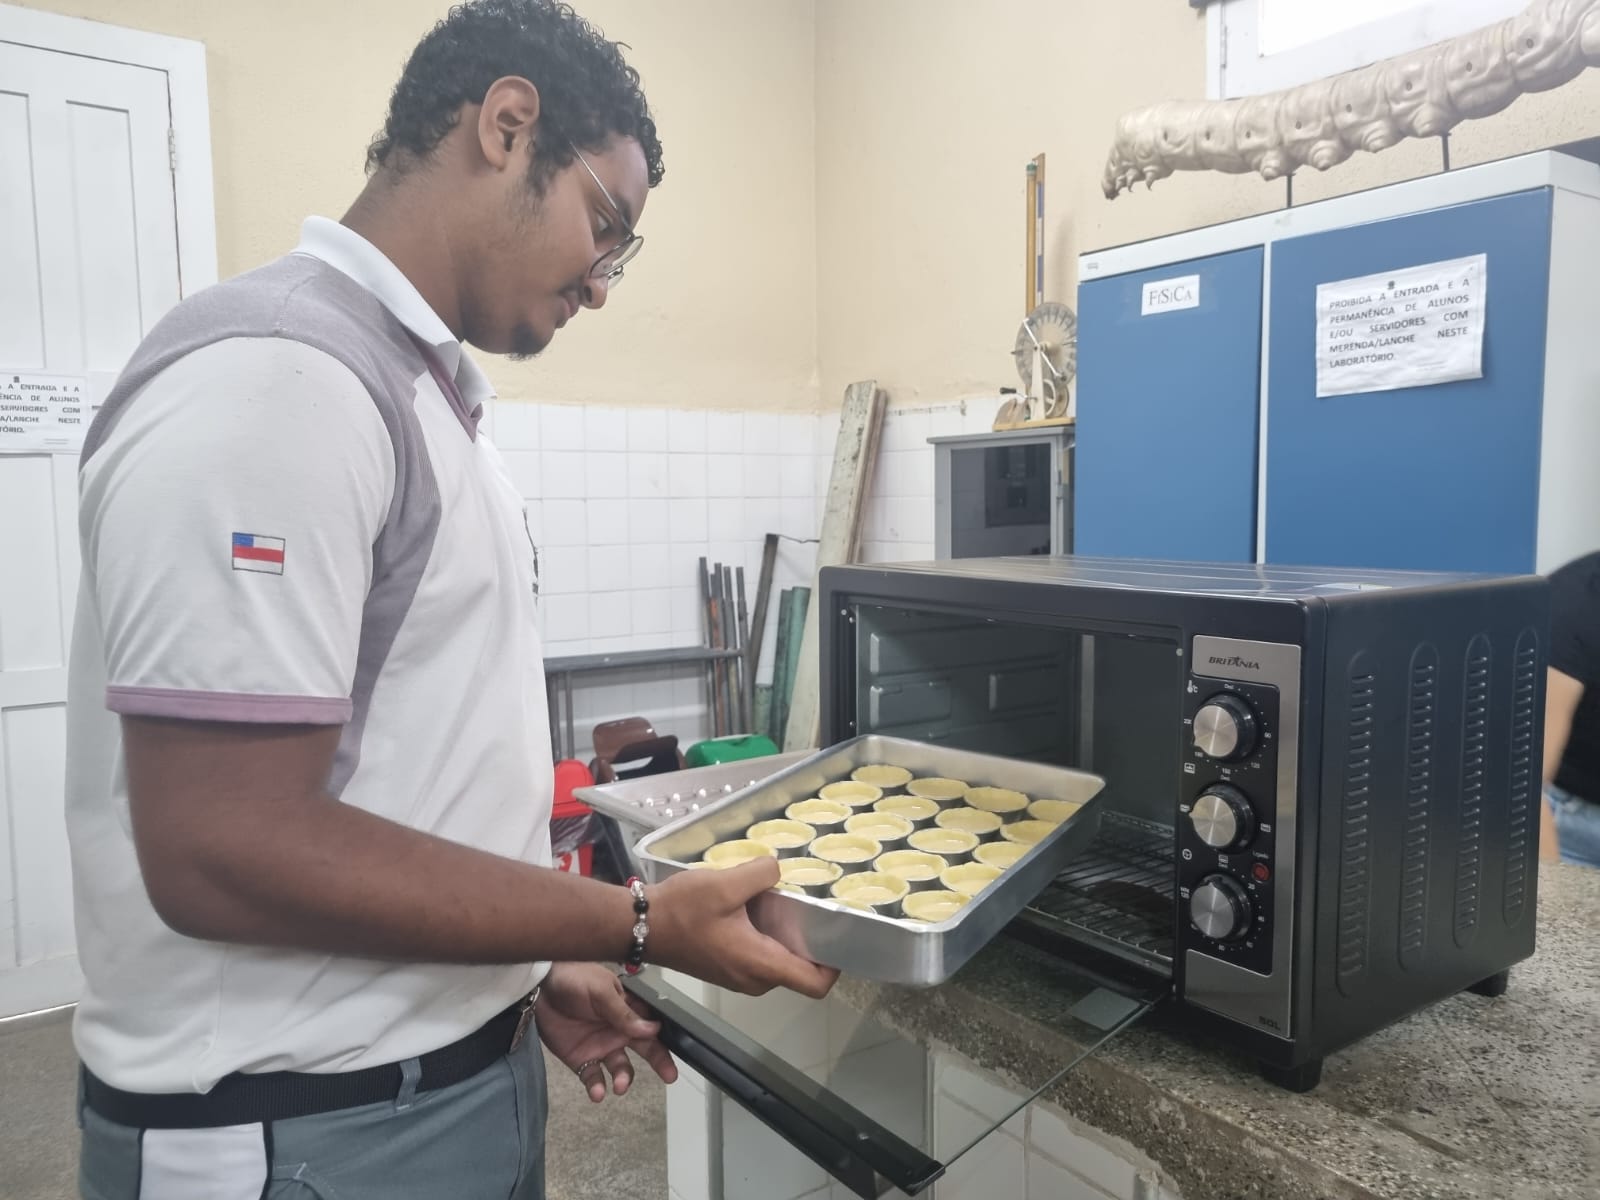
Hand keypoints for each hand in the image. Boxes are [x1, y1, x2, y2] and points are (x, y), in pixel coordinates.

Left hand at [537, 961, 677, 1102]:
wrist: (538, 987)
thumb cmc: (573, 979)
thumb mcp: (601, 991)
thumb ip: (623, 1013)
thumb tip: (652, 1029)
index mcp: (628, 1009)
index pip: (653, 1026)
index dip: (666, 1040)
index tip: (675, 1052)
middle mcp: (619, 1030)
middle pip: (646, 1049)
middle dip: (660, 1063)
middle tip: (670, 1076)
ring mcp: (601, 1046)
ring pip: (621, 1068)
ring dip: (624, 1078)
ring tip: (620, 1085)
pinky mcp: (581, 1059)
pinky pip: (593, 1077)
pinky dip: (597, 1087)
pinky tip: (598, 1092)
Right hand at [649, 859, 839, 998]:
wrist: (638, 926)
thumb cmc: (681, 911)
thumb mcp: (725, 884)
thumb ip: (761, 874)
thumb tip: (777, 870)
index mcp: (761, 964)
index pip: (815, 984)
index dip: (834, 966)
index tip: (838, 937)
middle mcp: (753, 980)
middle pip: (798, 971)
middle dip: (808, 943)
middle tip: (810, 908)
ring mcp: (738, 978)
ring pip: (777, 962)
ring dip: (783, 938)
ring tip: (781, 903)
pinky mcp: (725, 969)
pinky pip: (758, 958)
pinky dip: (764, 938)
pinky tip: (753, 908)